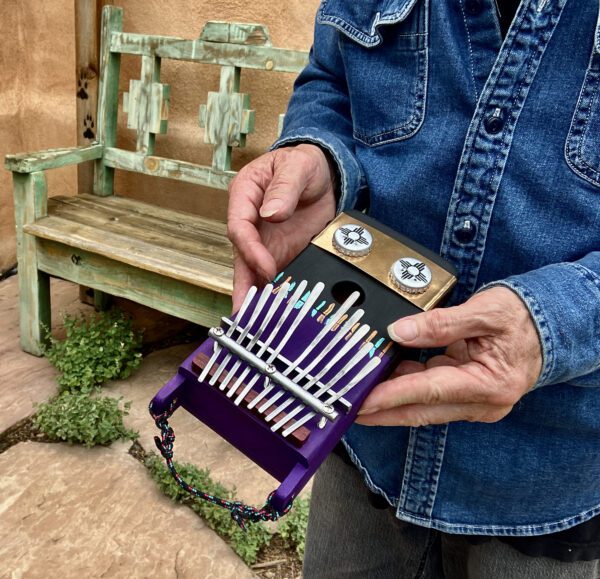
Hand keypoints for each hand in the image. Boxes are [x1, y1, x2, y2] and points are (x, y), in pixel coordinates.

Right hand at [227, 144, 336, 309]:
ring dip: (254, 295)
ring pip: (254, 270)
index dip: (250, 249)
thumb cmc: (305, 163)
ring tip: (254, 323)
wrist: (326, 174)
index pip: (239, 227)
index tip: (266, 266)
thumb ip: (284, 188)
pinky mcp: (282, 252)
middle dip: (243, 284)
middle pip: (242, 255)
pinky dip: (274, 293)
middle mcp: (251, 222)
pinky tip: (275, 313)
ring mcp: (265, 240)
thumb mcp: (297, 166)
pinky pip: (276, 275)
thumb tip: (271, 214)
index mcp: (245, 196)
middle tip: (245, 313)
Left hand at [356, 287, 542, 426]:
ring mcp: (474, 402)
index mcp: (488, 385)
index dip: (393, 396)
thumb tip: (399, 331)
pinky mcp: (466, 396)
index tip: (363, 401)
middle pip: (422, 409)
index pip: (430, 392)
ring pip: (423, 405)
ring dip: (392, 398)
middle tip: (348, 408)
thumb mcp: (484, 312)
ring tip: (359, 389)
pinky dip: (407, 386)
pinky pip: (430, 393)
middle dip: (383, 410)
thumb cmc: (521, 318)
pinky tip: (386, 376)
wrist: (548, 327)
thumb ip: (441, 324)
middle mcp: (481, 402)